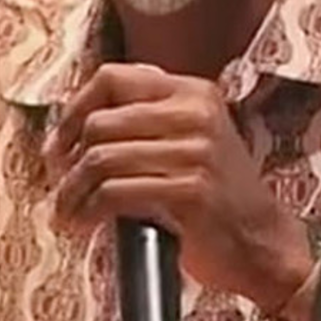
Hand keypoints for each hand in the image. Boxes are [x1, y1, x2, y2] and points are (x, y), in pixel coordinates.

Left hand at [42, 62, 312, 309]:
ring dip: (71, 191)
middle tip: (58, 184)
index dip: (75, 109)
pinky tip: (84, 224)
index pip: (112, 78)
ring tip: (64, 212)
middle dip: (66, 158)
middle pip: (100, 121)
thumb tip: (69, 128)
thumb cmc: (215, 197)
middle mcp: (196, 113)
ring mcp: (197, 151)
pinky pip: (116, 192)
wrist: (262, 243)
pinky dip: (89, 211)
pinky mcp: (191, 190)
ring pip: (101, 158)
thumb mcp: (190, 141)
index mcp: (193, 92)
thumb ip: (144, 122)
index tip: (60, 143)